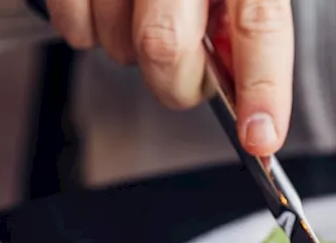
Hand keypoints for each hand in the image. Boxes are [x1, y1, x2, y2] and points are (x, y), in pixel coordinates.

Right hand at [46, 0, 293, 155]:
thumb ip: (241, 25)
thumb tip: (241, 86)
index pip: (259, 24)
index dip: (262, 87)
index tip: (260, 137)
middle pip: (167, 46)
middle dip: (172, 79)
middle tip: (180, 66)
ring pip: (118, 41)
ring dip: (128, 48)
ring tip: (137, 12)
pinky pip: (73, 25)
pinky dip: (85, 29)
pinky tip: (103, 5)